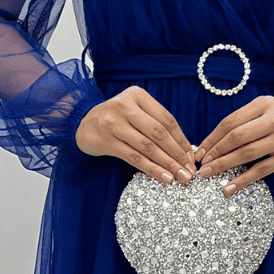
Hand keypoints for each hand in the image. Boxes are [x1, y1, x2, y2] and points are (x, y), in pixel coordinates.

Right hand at [75, 86, 197, 183]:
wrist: (82, 124)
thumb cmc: (116, 119)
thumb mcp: (134, 111)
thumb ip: (155, 123)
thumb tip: (184, 151)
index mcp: (137, 95)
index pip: (166, 119)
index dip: (182, 140)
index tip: (192, 157)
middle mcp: (125, 106)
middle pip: (158, 133)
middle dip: (177, 154)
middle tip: (190, 171)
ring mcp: (113, 123)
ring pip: (147, 147)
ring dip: (167, 165)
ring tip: (180, 177)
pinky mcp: (106, 141)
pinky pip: (134, 158)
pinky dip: (151, 169)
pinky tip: (163, 178)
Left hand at [194, 97, 273, 194]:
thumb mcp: (265, 111)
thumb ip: (244, 121)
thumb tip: (212, 144)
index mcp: (264, 104)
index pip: (231, 122)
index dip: (212, 138)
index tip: (200, 151)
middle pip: (237, 136)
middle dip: (216, 152)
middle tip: (202, 165)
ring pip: (247, 154)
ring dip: (224, 166)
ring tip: (209, 174)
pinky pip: (261, 170)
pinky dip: (243, 180)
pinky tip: (229, 187)